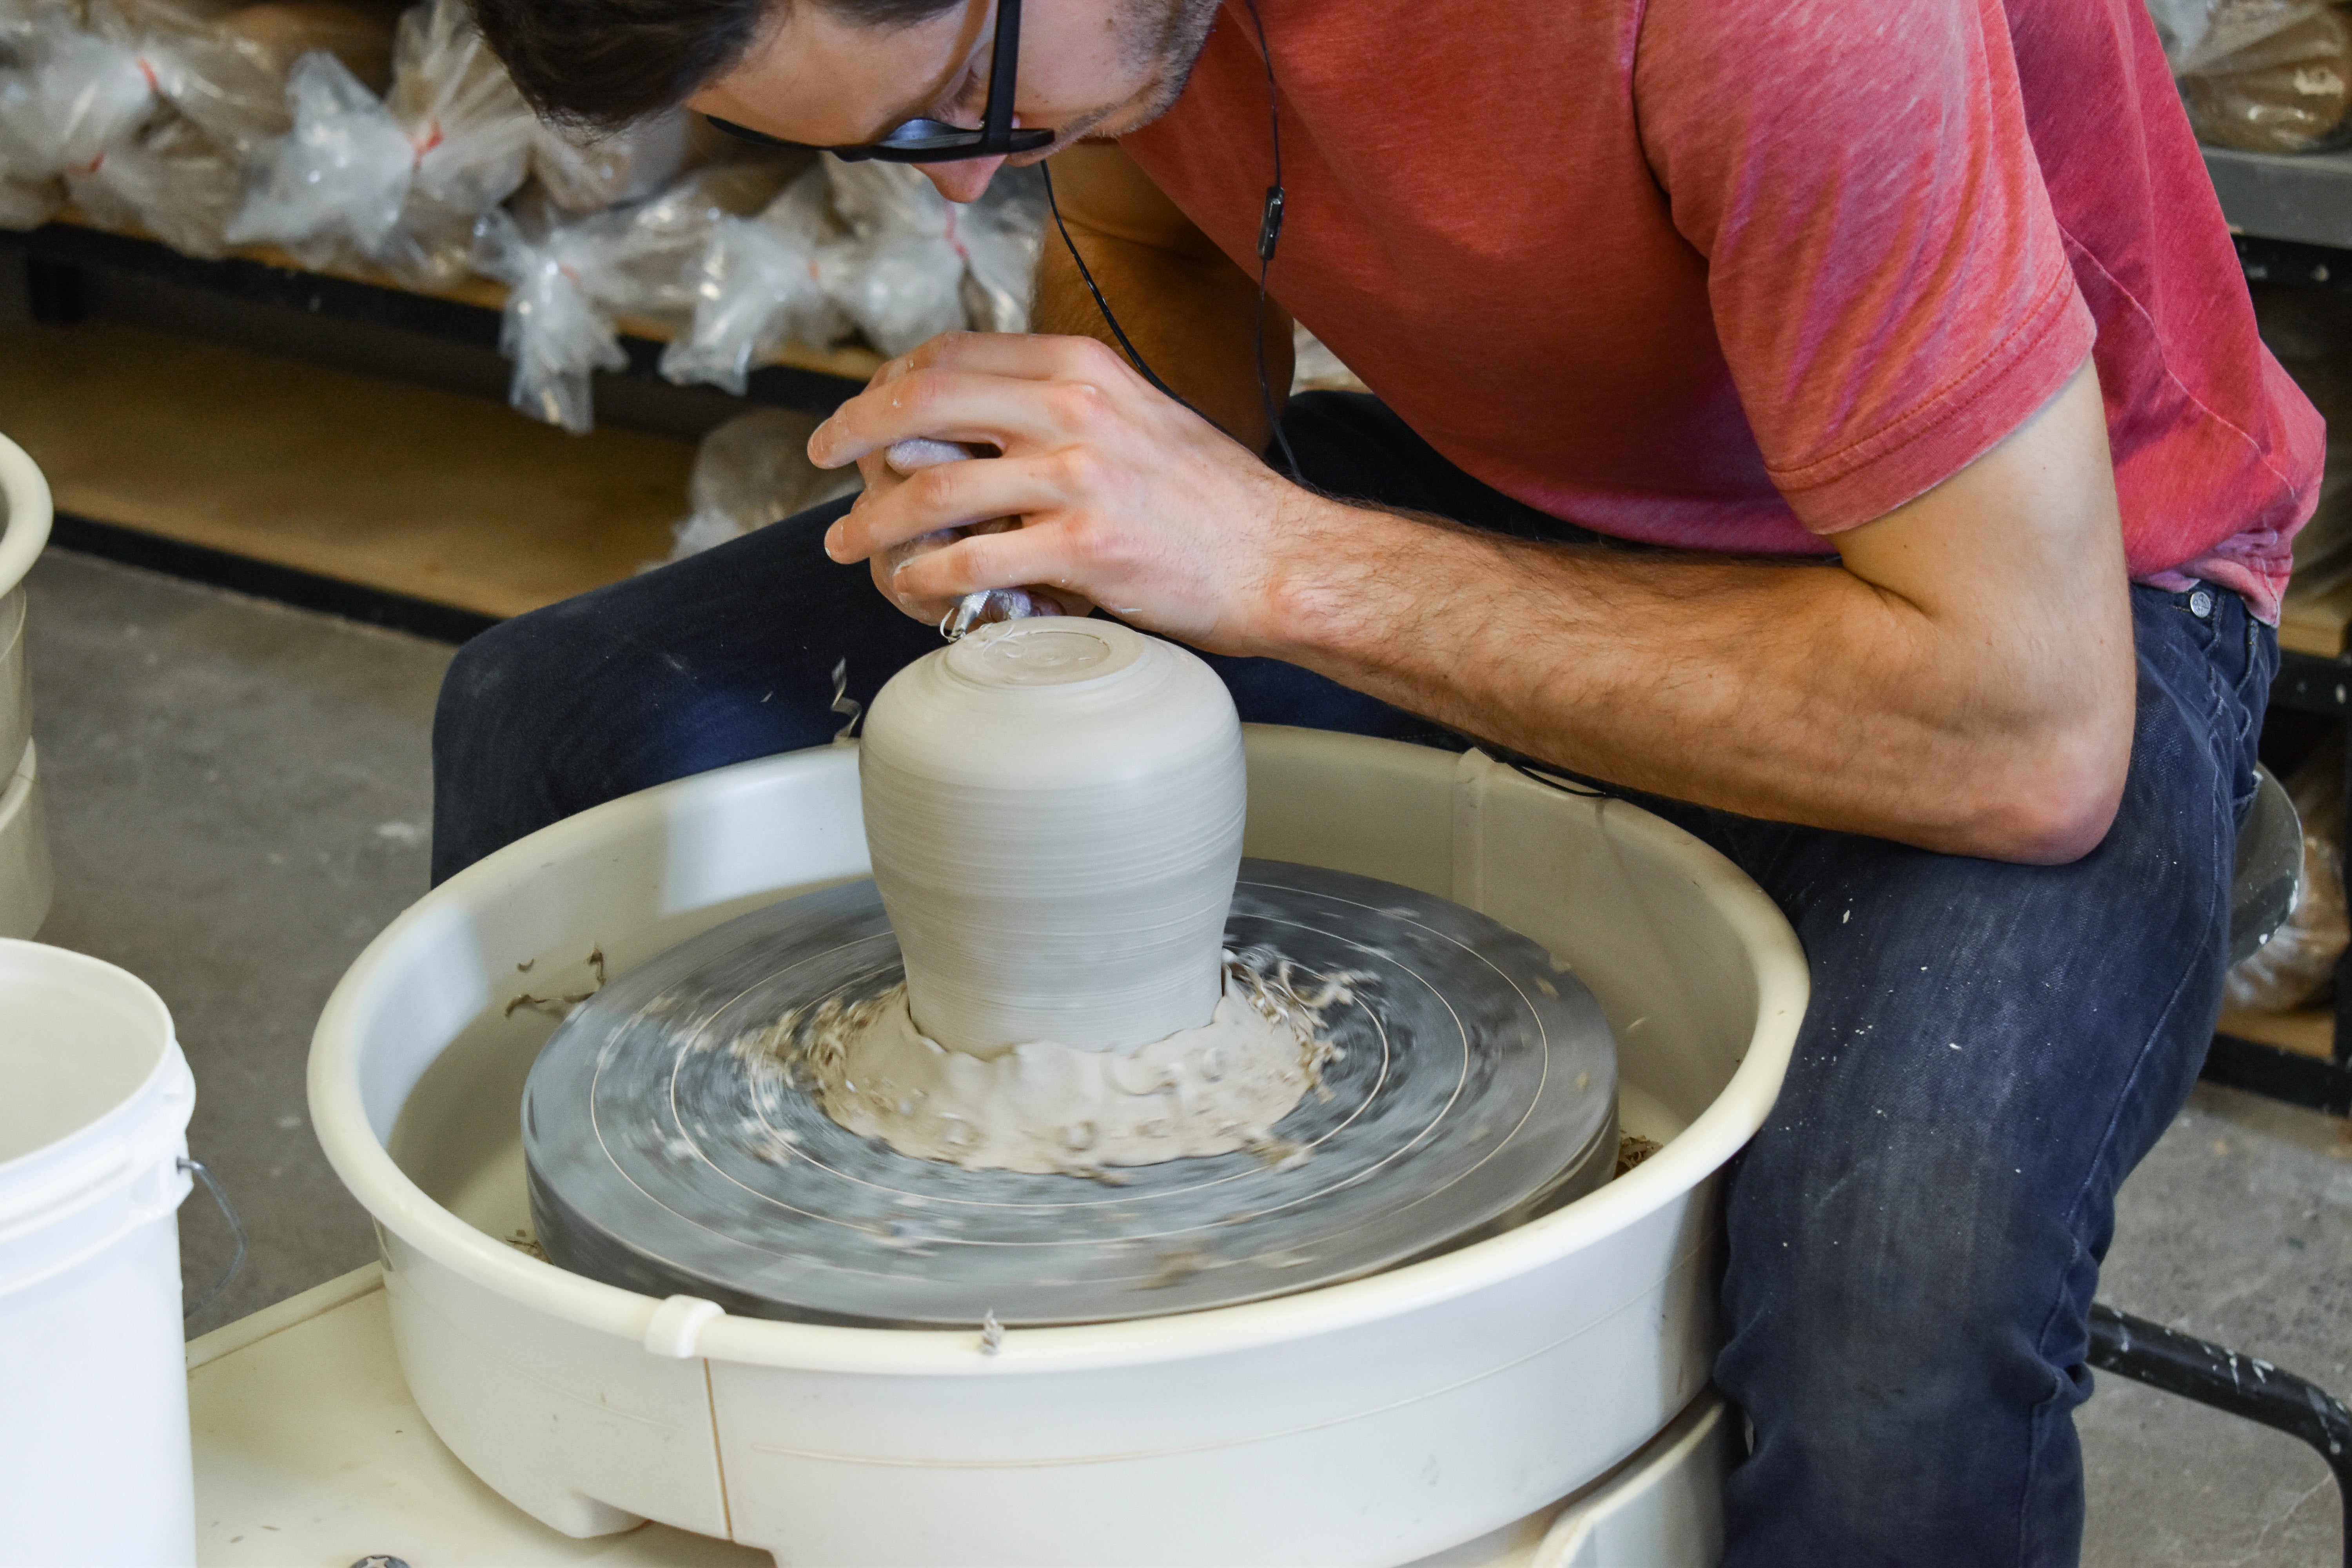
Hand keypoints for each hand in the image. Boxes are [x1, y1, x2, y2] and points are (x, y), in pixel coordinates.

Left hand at [809, 331, 1319, 653]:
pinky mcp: (1084, 546)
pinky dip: (929, 576)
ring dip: (874, 520)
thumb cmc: (1210, 502)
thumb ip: (1060, 406)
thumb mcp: (1134, 418)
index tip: (859, 411)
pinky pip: (974, 559)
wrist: (1281, 558)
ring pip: (934, 487)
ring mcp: (1078, 477)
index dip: (885, 381)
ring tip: (849, 543)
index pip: (952, 353)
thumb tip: (974, 417)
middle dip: (852, 430)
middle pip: (923, 401)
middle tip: (821, 458)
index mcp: (1083, 367)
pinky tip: (915, 586)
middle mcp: (1075, 407)